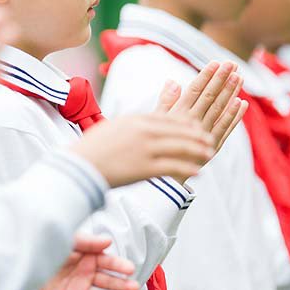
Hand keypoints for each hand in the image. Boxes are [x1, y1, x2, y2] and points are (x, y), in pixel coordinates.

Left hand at [38, 234, 139, 289]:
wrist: (21, 264)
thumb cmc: (45, 248)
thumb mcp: (68, 241)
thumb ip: (88, 242)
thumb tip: (109, 241)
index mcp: (87, 258)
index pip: (108, 262)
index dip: (119, 266)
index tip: (130, 269)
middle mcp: (84, 275)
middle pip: (107, 281)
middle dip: (121, 284)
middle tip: (134, 287)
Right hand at [70, 113, 213, 187]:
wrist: (79, 167)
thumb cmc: (93, 149)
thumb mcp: (114, 127)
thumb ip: (132, 122)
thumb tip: (138, 122)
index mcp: (136, 120)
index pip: (168, 117)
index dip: (185, 122)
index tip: (197, 124)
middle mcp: (143, 131)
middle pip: (178, 130)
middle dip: (196, 135)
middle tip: (210, 138)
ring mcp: (145, 149)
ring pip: (180, 147)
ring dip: (197, 150)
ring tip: (209, 154)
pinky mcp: (144, 168)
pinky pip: (172, 167)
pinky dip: (187, 168)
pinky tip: (198, 172)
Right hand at [155, 61, 247, 160]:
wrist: (163, 176)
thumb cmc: (158, 144)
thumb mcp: (156, 122)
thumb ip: (166, 101)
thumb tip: (172, 81)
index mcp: (177, 114)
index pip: (194, 91)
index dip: (206, 76)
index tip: (215, 62)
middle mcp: (192, 123)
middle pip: (209, 97)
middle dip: (221, 79)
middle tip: (232, 63)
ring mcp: (204, 135)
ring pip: (219, 110)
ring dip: (230, 93)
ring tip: (240, 77)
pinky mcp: (212, 147)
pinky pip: (225, 129)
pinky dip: (234, 116)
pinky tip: (242, 103)